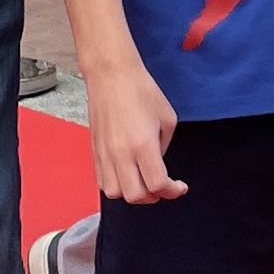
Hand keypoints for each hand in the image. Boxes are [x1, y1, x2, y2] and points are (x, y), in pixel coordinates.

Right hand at [84, 63, 181, 203]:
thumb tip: (157, 163)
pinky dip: (116, 186)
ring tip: (143, 182)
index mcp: (143, 145)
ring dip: (132, 194)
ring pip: (115, 193)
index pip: (157, 184)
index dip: (172, 191)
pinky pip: (102, 181)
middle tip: (163, 187)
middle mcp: (121, 153)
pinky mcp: (94, 151)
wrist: (112, 75)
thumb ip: (164, 147)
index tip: (179, 187)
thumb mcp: (167, 118)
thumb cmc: (141, 90)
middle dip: (153, 197)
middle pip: (135, 196)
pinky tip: (126, 175)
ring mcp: (105, 154)